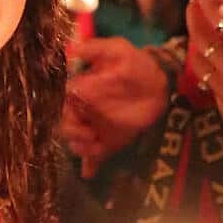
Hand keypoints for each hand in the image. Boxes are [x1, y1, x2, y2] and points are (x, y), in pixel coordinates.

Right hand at [62, 37, 167, 175]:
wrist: (159, 84)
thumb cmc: (135, 63)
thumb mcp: (117, 49)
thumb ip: (95, 49)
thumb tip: (70, 49)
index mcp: (80, 90)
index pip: (62, 105)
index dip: (65, 113)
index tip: (78, 115)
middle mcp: (83, 111)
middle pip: (66, 128)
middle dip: (73, 133)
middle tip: (90, 134)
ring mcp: (94, 128)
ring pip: (77, 143)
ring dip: (81, 148)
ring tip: (96, 146)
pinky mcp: (107, 140)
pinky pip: (93, 156)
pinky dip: (89, 166)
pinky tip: (89, 173)